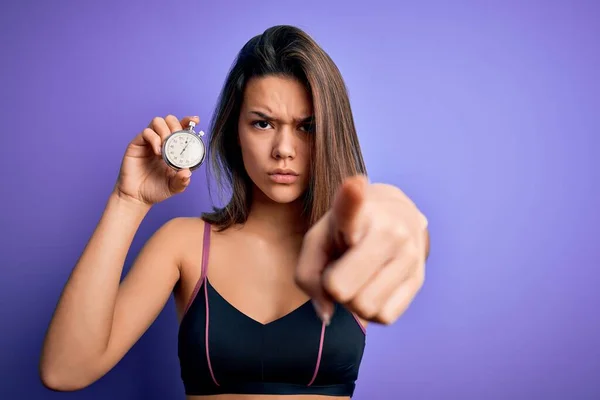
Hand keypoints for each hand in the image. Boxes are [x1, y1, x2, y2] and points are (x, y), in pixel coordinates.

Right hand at [113, 115, 198, 205]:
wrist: (137, 197)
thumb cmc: (156, 190)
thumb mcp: (174, 187)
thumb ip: (182, 180)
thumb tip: (187, 172)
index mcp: (173, 148)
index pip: (181, 128)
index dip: (188, 121)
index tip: (195, 121)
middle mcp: (161, 141)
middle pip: (170, 120)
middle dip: (176, 126)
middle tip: (178, 139)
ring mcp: (149, 142)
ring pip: (157, 121)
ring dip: (165, 131)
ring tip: (166, 146)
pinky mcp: (137, 144)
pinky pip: (146, 132)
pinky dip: (154, 139)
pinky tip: (158, 152)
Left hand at [295, 175, 428, 325]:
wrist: (396, 218)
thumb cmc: (345, 232)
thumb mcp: (317, 241)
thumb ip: (308, 274)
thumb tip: (328, 312)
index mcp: (356, 211)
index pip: (352, 205)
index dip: (352, 197)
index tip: (355, 185)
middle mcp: (389, 228)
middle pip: (340, 289)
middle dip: (333, 287)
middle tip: (342, 268)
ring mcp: (409, 253)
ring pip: (364, 308)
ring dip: (353, 301)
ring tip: (359, 276)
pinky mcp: (419, 277)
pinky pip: (384, 317)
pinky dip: (372, 311)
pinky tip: (374, 287)